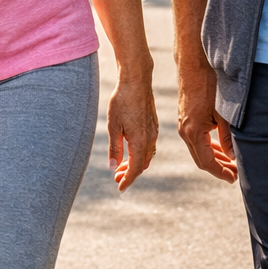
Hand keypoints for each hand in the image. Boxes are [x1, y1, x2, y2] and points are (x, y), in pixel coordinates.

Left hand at [107, 72, 157, 190]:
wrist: (137, 81)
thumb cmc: (122, 101)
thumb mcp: (113, 126)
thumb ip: (114, 148)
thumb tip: (113, 166)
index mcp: (141, 142)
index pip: (136, 169)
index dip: (128, 180)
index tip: (120, 188)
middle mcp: (150, 139)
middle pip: (142, 164)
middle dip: (130, 173)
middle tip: (116, 178)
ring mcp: (154, 132)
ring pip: (146, 155)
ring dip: (135, 163)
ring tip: (121, 166)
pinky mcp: (153, 125)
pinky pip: (149, 146)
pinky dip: (140, 153)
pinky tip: (130, 150)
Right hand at [176, 60, 236, 182]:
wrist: (193, 63)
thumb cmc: (209, 85)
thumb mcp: (223, 112)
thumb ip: (227, 137)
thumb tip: (233, 156)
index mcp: (193, 131)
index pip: (207, 162)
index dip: (220, 172)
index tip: (233, 179)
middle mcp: (185, 131)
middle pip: (201, 159)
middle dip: (219, 168)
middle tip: (235, 174)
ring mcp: (183, 124)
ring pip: (198, 150)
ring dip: (214, 158)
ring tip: (231, 163)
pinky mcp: (185, 118)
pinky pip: (196, 139)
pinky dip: (208, 147)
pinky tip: (220, 147)